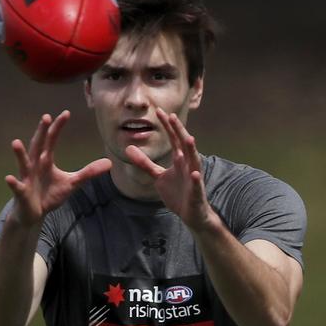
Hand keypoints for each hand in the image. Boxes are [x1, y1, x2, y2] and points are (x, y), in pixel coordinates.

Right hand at [5, 111, 111, 226]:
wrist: (35, 213)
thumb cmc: (50, 194)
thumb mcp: (73, 183)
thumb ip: (88, 172)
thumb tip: (109, 163)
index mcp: (46, 160)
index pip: (52, 140)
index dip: (58, 127)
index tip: (66, 113)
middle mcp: (35, 165)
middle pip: (38, 146)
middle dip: (41, 132)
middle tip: (45, 117)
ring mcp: (27, 178)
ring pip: (23, 164)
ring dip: (20, 154)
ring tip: (16, 142)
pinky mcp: (22, 193)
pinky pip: (18, 187)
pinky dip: (14, 183)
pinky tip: (9, 178)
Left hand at [125, 108, 215, 231]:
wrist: (191, 214)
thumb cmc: (177, 193)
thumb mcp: (158, 176)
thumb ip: (145, 163)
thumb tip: (129, 149)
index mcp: (180, 160)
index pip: (173, 139)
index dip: (167, 126)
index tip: (159, 111)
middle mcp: (188, 165)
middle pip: (184, 145)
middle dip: (178, 131)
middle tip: (172, 116)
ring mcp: (194, 179)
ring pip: (194, 162)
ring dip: (192, 150)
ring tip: (189, 138)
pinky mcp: (196, 193)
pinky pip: (197, 186)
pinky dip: (196, 180)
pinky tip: (195, 174)